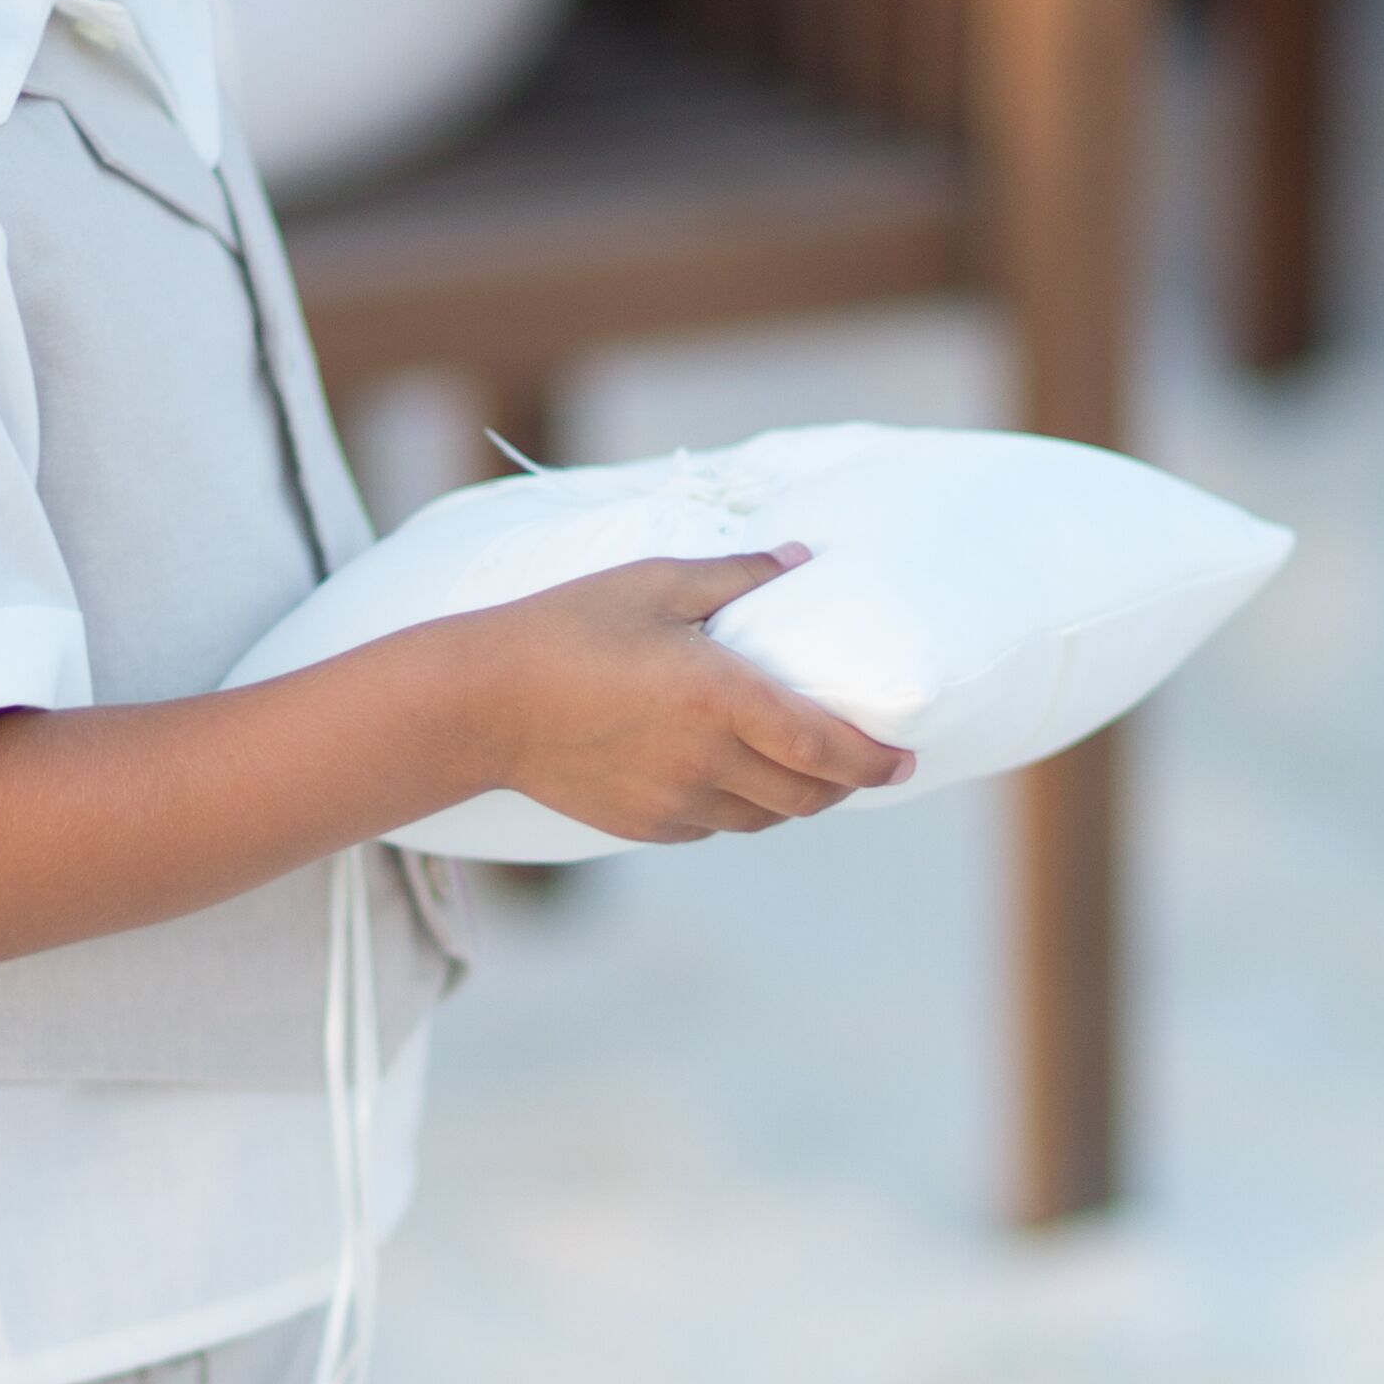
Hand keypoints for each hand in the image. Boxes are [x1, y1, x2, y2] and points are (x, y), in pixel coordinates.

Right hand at [460, 548, 914, 843]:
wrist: (479, 703)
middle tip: (861, 762)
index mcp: (723, 699)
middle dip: (844, 784)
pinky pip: (713, 826)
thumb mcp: (656, 582)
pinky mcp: (643, 825)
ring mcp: (674, 802)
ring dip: (793, 799)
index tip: (904, 761)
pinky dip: (738, 807)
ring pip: (763, 818)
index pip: (827, 750)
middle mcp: (708, 762)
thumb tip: (799, 557)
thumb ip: (737, 574)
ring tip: (801, 769)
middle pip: (806, 796)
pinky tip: (730, 777)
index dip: (875, 763)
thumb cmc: (567, 627)